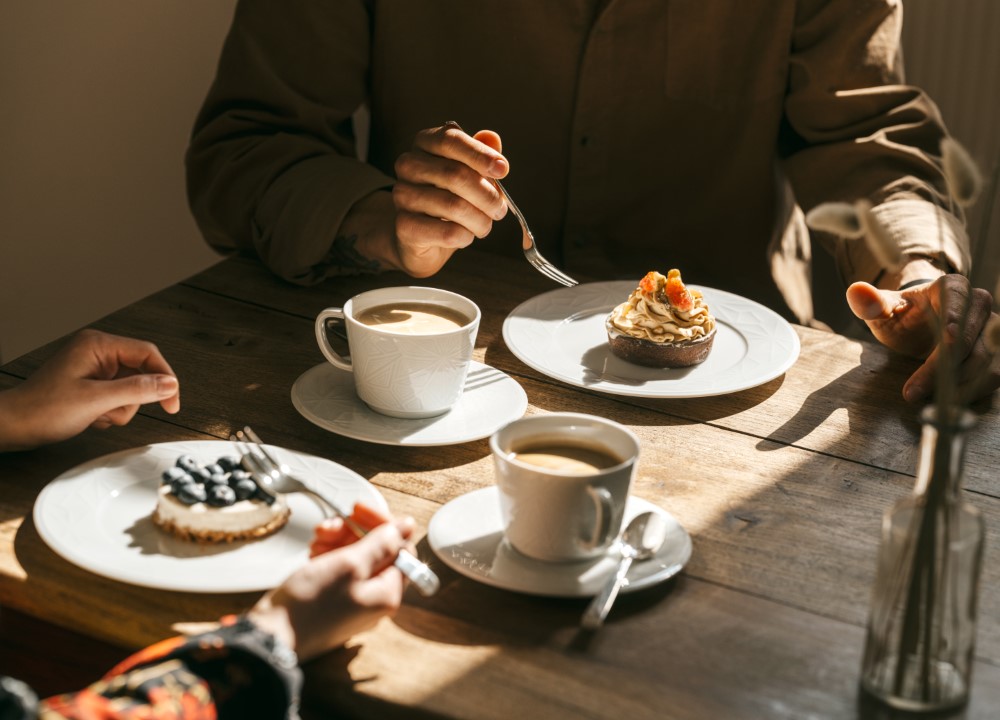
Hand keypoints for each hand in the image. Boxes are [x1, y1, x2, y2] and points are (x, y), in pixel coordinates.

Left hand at [0, 329, 179, 450]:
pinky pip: (119, 396)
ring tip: (97, 415)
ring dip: (120, 408)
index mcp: (98, 345)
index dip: (165, 378)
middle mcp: (98, 352)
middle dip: (132, 398)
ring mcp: (95, 368)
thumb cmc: (42, 409)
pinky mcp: (92, 383)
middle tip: (115, 412)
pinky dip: (112, 411)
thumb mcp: (96, 400)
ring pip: (132, 388)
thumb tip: (169, 384)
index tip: (173, 402)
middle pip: (141, 372)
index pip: (147, 354)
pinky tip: (92, 417)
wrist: (14, 426)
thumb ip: (137, 390)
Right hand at [247, 517, 415, 660]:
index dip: (381, 524)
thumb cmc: (311, 603)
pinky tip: (313, 552)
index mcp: (388, 592)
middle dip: (353, 532)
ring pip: (356, 557)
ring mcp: (354, 600)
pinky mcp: (334, 600)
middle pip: (377, 550)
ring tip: (317, 539)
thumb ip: (382, 543)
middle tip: (330, 525)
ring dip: (338, 541)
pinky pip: (339, 569)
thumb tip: (408, 526)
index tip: (357, 509)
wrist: (272, 635)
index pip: (401, 547)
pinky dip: (328, 555)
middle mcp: (376, 598)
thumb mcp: (350, 564)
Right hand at [390, 123, 508, 276]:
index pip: (450, 139)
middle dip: (487, 195)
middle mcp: (408, 165)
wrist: (420, 237)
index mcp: (424, 143)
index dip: (480, 154)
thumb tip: (491, 138)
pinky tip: (466, 236)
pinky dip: (465, 236)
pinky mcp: (404, 226)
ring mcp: (402, 195)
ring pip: (453, 206)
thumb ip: (480, 155)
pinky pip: (447, 232)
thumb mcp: (469, 173)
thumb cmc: (448, 199)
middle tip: (500, 210)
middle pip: (455, 174)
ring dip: (480, 220)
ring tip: (485, 226)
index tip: (503, 170)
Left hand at [846, 275, 998, 403]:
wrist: (920, 326)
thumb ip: (871, 303)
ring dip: (957, 386)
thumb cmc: (902, 316)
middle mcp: (980, 304)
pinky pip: (995, 375)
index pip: (958, 301)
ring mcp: (993, 329)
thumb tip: (855, 291)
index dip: (955, 320)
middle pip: (969, 340)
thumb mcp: (883, 311)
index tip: (948, 338)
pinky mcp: (998, 352)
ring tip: (925, 400)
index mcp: (953, 287)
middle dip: (941, 369)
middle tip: (911, 393)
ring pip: (986, 361)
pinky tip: (948, 404)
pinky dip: (974, 391)